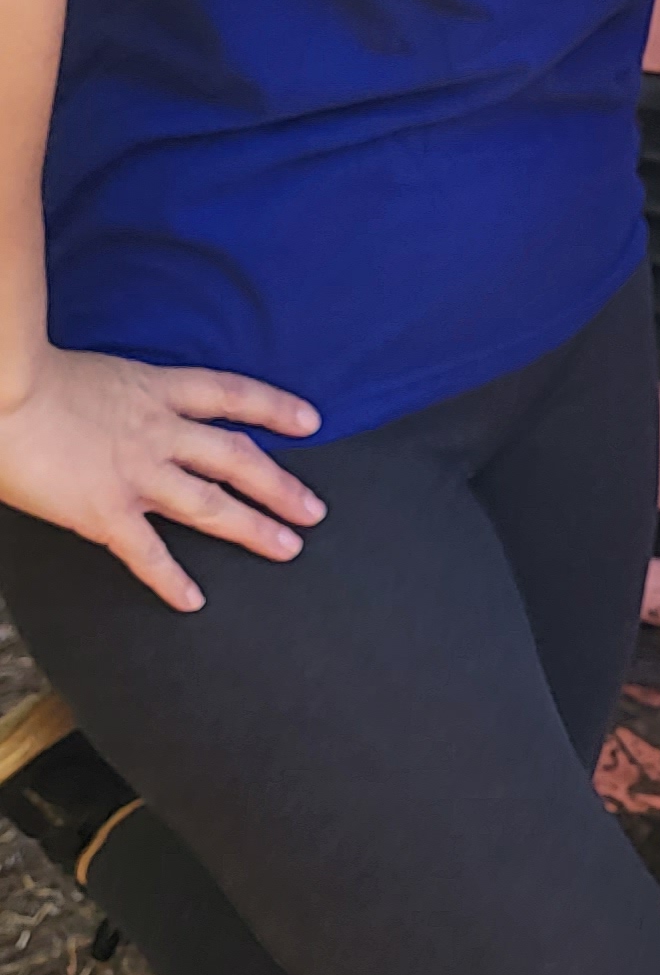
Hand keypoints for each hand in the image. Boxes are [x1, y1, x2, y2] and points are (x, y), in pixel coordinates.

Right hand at [0, 348, 323, 615]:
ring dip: (253, 528)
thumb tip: (120, 413)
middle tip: (314, 510)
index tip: (309, 420)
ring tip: (289, 548)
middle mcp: (157, 431)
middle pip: (236, 457)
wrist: (1, 390)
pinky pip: (148, 553)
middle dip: (280, 484)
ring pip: (210, 505)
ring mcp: (136, 473)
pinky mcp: (105, 512)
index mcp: (153, 388)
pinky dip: (171, 580)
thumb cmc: (29, 375)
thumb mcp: (94, 373)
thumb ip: (119, 397)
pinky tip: (194, 601)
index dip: (274, 407)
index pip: (230, 394)